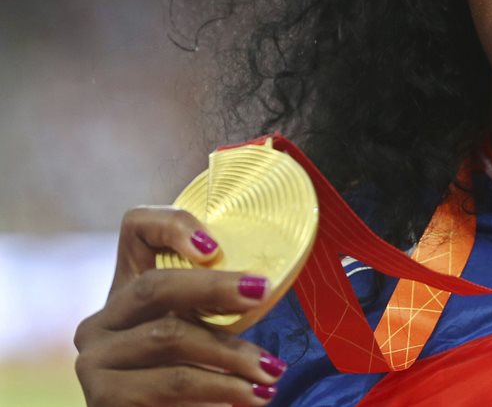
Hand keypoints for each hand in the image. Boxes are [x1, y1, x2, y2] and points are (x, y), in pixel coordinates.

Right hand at [74, 207, 286, 405]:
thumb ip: (216, 306)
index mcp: (126, 291)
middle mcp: (100, 322)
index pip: (136, 229)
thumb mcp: (200, 334)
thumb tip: (266, 285)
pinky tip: (248, 397)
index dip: (172, 225)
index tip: (214, 246)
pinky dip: (217, 391)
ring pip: (169, 337)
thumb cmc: (189, 379)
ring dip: (231, 354)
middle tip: (262, 292)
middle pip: (155, 285)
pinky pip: (170, 386)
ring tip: (272, 371)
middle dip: (215, 287)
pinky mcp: (105, 400)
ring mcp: (95, 362)